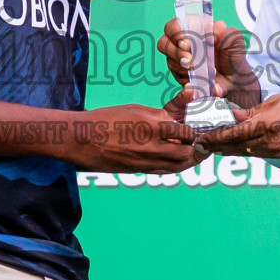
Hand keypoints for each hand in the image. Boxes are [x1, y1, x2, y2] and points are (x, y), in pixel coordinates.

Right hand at [60, 103, 203, 173]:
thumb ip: (160, 114)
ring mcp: (144, 161)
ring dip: (186, 159)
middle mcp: (151, 147)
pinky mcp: (138, 170)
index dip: (193, 131)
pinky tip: (174, 160)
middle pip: (185, 153)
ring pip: (177, 166)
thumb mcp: (136, 109)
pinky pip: (163, 171)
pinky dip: (173, 166)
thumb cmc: (107, 119)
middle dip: (194, 147)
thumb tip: (177, 116)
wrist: (83, 140)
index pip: (185, 132)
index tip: (194, 128)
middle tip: (197, 142)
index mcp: (152, 126)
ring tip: (191, 152)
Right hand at [156, 18, 259, 105]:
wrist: (236, 81)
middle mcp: (182, 43)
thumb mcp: (234, 41)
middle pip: (163, 43)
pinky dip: (186, 78)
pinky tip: (198, 79)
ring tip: (195, 70)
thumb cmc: (233, 55)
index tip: (187, 43)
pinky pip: (177, 77)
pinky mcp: (181, 76)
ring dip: (181, 66)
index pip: (174, 25)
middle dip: (175, 52)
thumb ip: (226, 32)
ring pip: (169, 61)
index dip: (175, 32)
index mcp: (192, 29)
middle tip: (189, 60)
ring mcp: (180, 60)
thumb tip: (216, 29)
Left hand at [197, 91, 279, 159]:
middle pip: (234, 148)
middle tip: (200, 143)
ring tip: (212, 145)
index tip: (200, 137)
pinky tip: (234, 146)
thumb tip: (231, 116)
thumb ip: (251, 112)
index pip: (232, 135)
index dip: (214, 137)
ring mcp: (275, 151)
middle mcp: (268, 143)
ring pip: (244, 153)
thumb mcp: (274, 102)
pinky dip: (243, 150)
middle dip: (216, 146)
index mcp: (265, 126)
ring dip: (228, 149)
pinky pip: (256, 153)